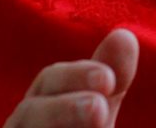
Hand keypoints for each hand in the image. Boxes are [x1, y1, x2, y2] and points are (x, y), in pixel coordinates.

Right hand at [4, 28, 138, 127]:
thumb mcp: (95, 118)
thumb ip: (110, 83)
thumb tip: (126, 36)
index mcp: (38, 111)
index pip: (49, 84)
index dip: (76, 76)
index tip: (109, 80)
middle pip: (29, 115)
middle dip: (63, 108)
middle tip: (100, 108)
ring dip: (56, 123)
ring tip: (97, 120)